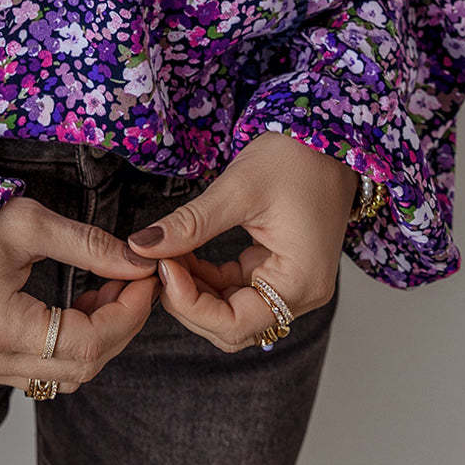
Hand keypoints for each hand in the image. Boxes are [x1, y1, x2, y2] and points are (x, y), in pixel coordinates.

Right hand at [0, 195, 159, 391]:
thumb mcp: (29, 222)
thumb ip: (89, 245)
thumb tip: (139, 262)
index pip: (89, 343)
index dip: (128, 313)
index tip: (148, 278)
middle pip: (82, 367)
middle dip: (120, 324)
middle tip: (135, 282)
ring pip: (65, 375)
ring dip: (98, 337)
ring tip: (109, 289)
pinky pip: (42, 370)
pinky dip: (72, 344)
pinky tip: (80, 306)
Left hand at [126, 131, 359, 352]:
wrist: (324, 139)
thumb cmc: (294, 158)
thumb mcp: (237, 190)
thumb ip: (190, 224)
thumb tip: (140, 246)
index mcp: (299, 283)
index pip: (235, 324)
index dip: (190, 304)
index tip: (162, 266)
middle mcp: (299, 294)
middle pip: (231, 326)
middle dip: (188, 300)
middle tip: (158, 262)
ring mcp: (288, 284)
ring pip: (229, 310)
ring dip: (193, 290)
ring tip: (167, 254)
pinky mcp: (276, 270)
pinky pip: (234, 290)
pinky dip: (205, 278)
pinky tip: (183, 252)